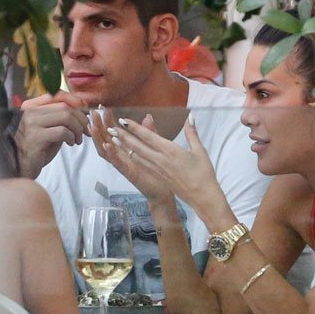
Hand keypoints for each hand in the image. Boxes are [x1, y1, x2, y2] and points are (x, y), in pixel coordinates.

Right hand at [15, 91, 90, 178]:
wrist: (20, 167)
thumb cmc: (36, 149)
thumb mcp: (47, 129)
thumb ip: (59, 118)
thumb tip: (82, 109)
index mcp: (31, 107)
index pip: (56, 95)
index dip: (75, 100)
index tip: (85, 111)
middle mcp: (30, 112)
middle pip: (64, 106)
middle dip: (81, 118)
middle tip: (86, 130)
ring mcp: (31, 124)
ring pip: (66, 117)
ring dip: (78, 128)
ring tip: (78, 139)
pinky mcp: (36, 138)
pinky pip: (62, 131)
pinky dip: (71, 137)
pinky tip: (71, 144)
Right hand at [90, 110, 175, 203]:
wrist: (163, 190)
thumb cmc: (156, 170)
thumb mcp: (153, 146)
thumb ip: (149, 132)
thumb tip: (148, 116)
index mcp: (126, 149)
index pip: (113, 132)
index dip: (107, 120)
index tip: (102, 107)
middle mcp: (121, 156)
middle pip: (104, 139)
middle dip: (98, 125)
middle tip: (93, 112)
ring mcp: (123, 164)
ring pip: (105, 151)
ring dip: (98, 139)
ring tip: (92, 127)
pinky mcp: (128, 172)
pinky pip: (117, 163)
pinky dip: (111, 154)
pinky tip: (107, 145)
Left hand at [92, 113, 227, 218]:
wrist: (202, 197)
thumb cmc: (203, 173)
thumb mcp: (200, 151)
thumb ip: (192, 133)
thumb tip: (190, 116)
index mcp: (170, 151)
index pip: (148, 136)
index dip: (135, 128)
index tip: (123, 120)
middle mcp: (160, 160)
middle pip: (138, 146)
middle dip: (123, 136)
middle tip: (111, 128)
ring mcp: (157, 169)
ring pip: (137, 156)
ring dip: (124, 147)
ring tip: (113, 139)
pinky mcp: (158, 176)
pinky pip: (142, 164)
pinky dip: (133, 157)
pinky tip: (128, 154)